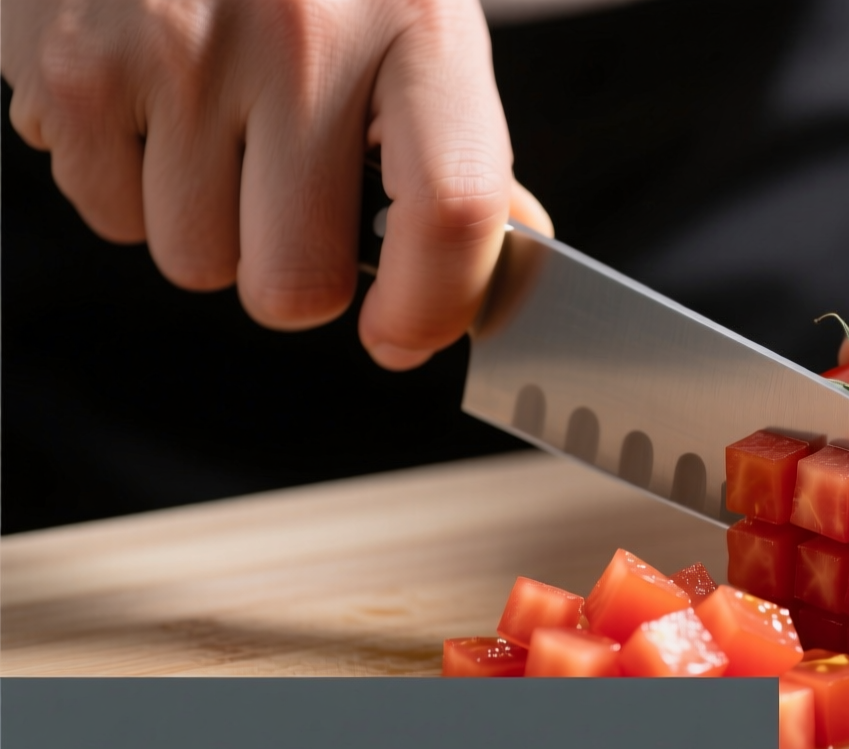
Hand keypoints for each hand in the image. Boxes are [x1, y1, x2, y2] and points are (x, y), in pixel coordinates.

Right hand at [3, 0, 551, 368]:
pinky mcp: (74, 64)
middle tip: (284, 198)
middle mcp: (303, 37)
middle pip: (295, 285)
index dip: (432, 308)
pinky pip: (106, 214)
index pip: (451, 209)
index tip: (400, 338)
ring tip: (212, 125)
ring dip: (204, 224)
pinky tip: (149, 102)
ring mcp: (180, 49)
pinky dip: (126, 182)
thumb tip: (494, 275)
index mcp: (418, 27)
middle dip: (290, 272)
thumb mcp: (412, 21)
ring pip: (194, 263)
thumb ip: (456, 151)